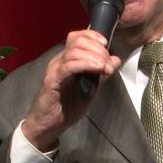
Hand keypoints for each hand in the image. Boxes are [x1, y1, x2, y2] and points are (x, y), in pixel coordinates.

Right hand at [22, 29, 120, 149]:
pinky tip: (98, 69)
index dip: (94, 36)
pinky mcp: (52, 80)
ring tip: (105, 68)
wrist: (47, 126)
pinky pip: (69, 66)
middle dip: (98, 49)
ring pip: (74, 51)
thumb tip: (115, 60)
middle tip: (108, 63)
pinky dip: (87, 64)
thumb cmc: (66, 108)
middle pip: (78, 40)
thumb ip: (101, 74)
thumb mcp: (90, 89)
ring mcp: (54, 69)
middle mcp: (59, 61)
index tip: (107, 45)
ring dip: (95, 57)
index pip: (78, 37)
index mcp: (67, 60)